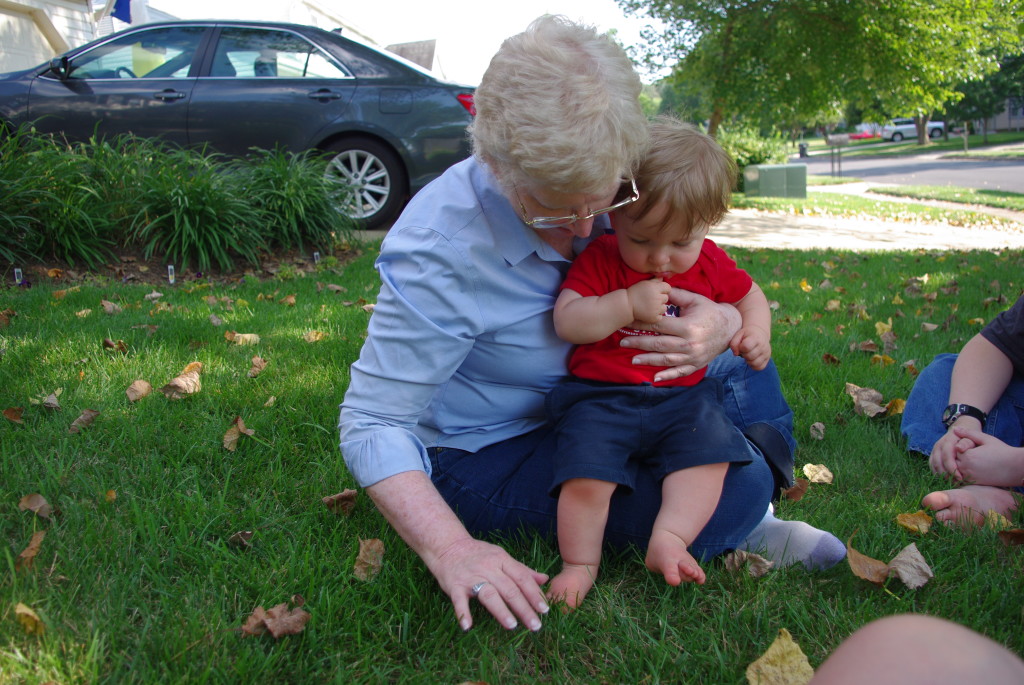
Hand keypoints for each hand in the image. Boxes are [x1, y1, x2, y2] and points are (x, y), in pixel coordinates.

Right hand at [427, 536, 549, 631]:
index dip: (534, 594)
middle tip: (535, 625)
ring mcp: (471, 577)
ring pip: (489, 594)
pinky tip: (467, 626)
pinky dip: (463, 613)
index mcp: (502, 560)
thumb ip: (522, 569)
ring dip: (501, 611)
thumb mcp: (502, 556)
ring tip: (512, 625)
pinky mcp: (454, 585)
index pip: (522, 578)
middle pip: (509, 589)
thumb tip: (545, 579)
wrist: (448, 547)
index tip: (544, 610)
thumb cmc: (479, 554)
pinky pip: (459, 600)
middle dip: (524, 608)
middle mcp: (488, 567)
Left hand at [620, 289, 740, 381]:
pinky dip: (667, 376)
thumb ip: (676, 295)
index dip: (641, 325)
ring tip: (632, 359)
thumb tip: (658, 288)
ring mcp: (694, 357)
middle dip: (639, 343)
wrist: (731, 328)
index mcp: (688, 326)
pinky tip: (654, 379)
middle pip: (659, 344)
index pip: (659, 326)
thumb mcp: (695, 300)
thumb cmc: (710, 311)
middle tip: (622, 342)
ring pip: (666, 360)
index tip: (627, 324)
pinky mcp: (697, 365)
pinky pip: (680, 372)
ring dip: (648, 360)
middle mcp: (690, 344)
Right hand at [626, 278, 670, 323]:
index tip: (658, 291)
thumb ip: (655, 280)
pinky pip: (660, 316)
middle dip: (660, 298)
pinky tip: (649, 312)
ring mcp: (656, 309)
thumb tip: (662, 278)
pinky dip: (656, 315)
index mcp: (655, 288)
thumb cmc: (634, 292)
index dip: (664, 290)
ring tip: (650, 306)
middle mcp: (657, 298)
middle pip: (666, 298)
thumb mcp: (644, 283)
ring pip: (664, 308)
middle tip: (652, 299)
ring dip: (659, 307)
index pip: (668, 288)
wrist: (626, 305)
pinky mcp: (654, 318)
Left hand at [729, 325, 770, 369]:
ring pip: (754, 363)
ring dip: (748, 361)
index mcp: (756, 338)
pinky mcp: (767, 359)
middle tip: (744, 350)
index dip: (740, 348)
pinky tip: (752, 359)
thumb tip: (736, 354)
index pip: (746, 346)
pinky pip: (759, 367)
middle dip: (744, 354)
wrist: (760, 333)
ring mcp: (766, 353)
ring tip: (748, 354)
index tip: (742, 345)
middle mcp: (763, 346)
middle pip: (749, 356)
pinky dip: (753, 365)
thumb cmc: (747, 335)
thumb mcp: (738, 335)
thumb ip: (734, 344)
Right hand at [929, 417, 981, 478]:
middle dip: (946, 475)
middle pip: (938, 463)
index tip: (960, 478)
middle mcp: (938, 445)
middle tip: (956, 483)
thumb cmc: (970, 438)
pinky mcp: (933, 455)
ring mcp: (934, 450)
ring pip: (933, 466)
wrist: (962, 430)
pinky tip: (947, 479)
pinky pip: (932, 466)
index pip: (946, 457)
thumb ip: (966, 443)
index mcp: (948, 441)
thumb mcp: (971, 438)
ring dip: (941, 476)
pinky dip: (938, 474)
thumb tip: (958, 448)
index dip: (952, 468)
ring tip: (952, 483)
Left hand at [951, 426, 1023, 486]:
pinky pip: (962, 478)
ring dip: (958, 465)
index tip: (965, 445)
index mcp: (968, 455)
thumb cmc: (1002, 451)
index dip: (958, 447)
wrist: (1016, 467)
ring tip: (971, 460)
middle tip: (966, 453)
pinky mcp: (975, 483)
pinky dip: (963, 474)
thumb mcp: (986, 439)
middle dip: (957, 457)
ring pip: (956, 470)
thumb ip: (968, 434)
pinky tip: (972, 469)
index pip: (953, 450)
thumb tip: (954, 429)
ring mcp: (970, 476)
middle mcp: (966, 467)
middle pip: (953, 461)